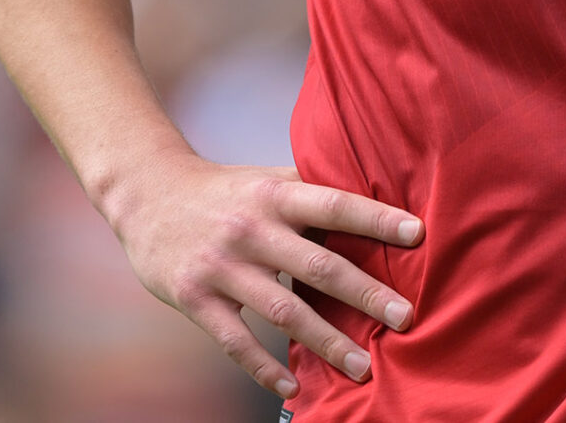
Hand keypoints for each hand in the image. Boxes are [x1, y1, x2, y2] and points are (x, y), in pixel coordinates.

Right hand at [104, 154, 421, 399]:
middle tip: (406, 318)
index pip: (334, 205)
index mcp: (275, 195)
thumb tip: (379, 203)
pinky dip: (265, 367)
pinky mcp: (196, 298)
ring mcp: (222, 266)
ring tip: (363, 367)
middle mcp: (252, 229)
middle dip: (366, 294)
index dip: (376, 219)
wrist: (146, 193)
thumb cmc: (225, 191)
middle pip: (317, 265)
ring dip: (327, 342)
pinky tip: (293, 386)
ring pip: (283, 311)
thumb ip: (312, 193)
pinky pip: (236, 340)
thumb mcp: (267, 179)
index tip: (419, 235)